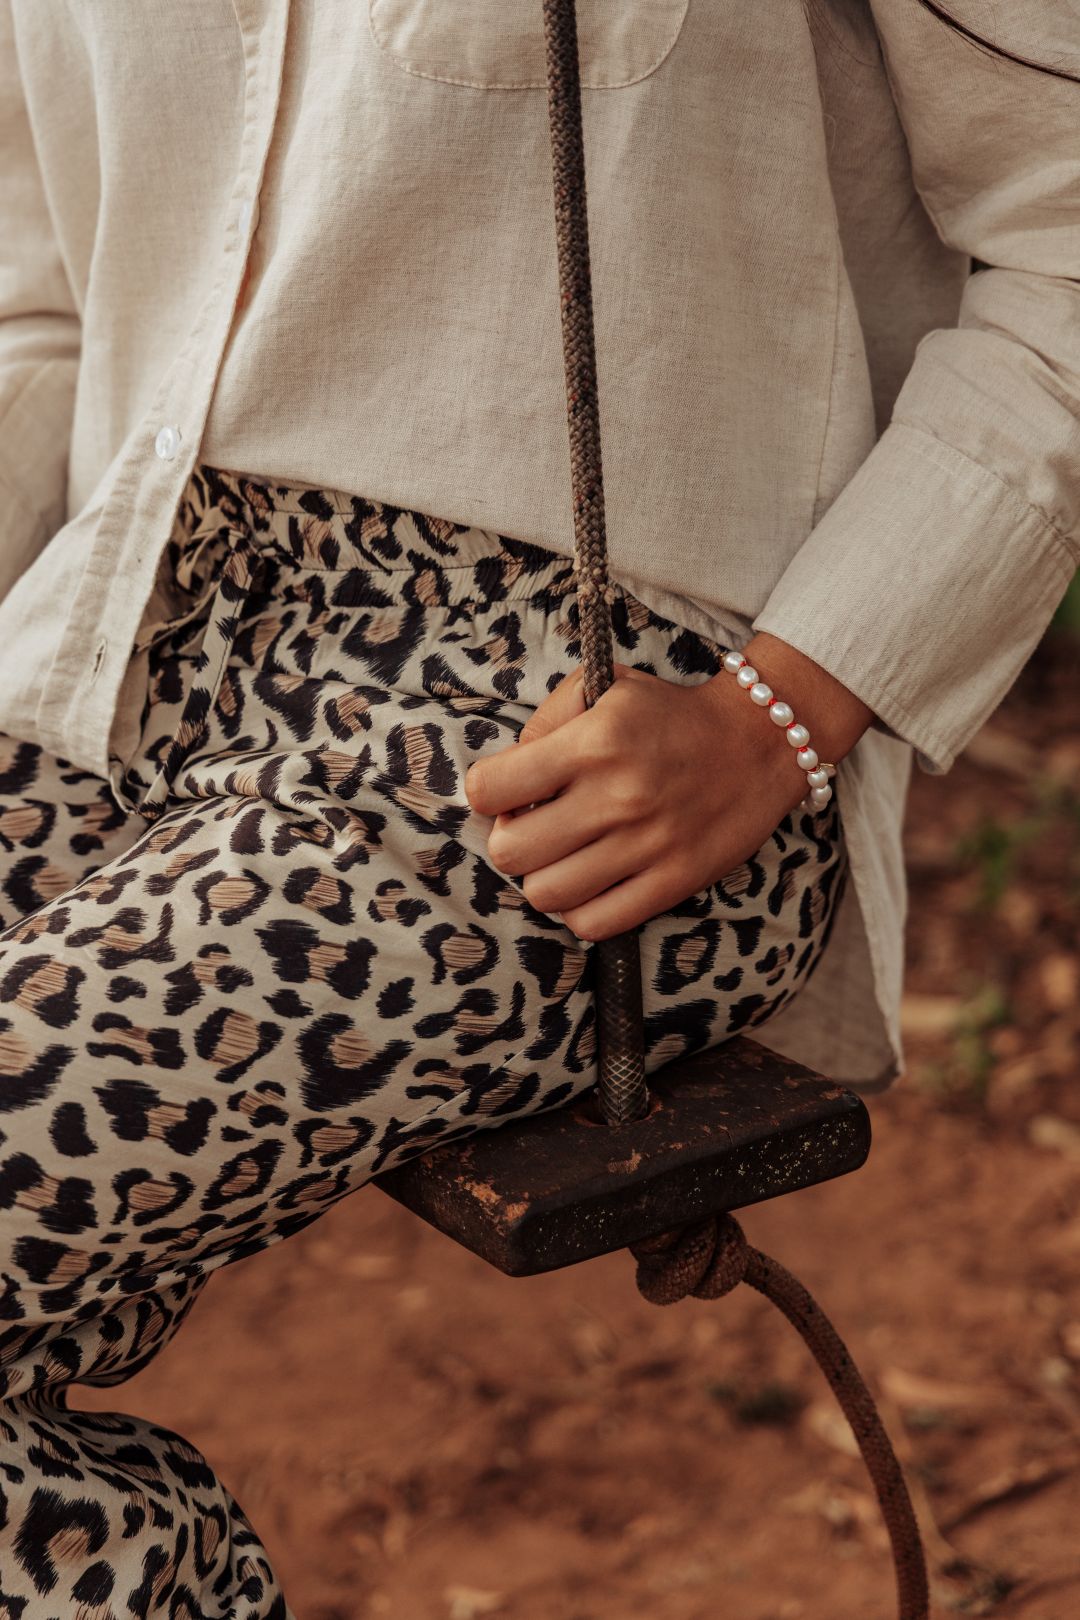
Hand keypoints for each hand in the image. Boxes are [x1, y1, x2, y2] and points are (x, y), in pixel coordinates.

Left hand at [463, 654, 842, 941]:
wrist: (759, 741)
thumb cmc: (669, 714)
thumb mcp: (606, 687)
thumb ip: (545, 721)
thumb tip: (504, 776)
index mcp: (594, 742)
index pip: (488, 789)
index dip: (488, 793)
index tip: (508, 791)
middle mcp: (617, 796)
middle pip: (510, 851)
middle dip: (510, 839)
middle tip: (534, 826)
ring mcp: (646, 845)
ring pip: (545, 895)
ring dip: (544, 877)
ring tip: (564, 856)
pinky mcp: (673, 882)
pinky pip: (594, 924)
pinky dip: (580, 910)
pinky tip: (591, 883)